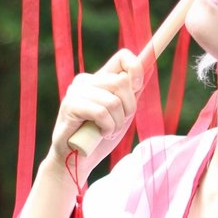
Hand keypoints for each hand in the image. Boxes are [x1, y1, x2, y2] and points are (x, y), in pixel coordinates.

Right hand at [46, 48, 142, 180]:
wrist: (78, 160)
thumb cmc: (100, 137)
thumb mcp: (122, 113)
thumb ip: (131, 94)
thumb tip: (148, 70)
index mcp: (100, 78)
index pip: (122, 57)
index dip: (136, 68)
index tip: (138, 88)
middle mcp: (86, 80)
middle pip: (122, 81)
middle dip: (129, 107)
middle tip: (119, 123)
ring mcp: (76, 91)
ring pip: (113, 100)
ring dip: (117, 123)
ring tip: (108, 132)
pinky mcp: (70, 106)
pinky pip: (101, 112)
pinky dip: (107, 127)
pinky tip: (100, 134)